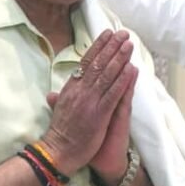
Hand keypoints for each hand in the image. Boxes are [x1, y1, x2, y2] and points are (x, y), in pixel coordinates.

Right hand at [41, 30, 135, 174]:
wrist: (58, 152)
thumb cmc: (60, 133)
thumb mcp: (57, 111)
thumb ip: (59, 99)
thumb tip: (53, 93)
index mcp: (71, 88)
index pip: (86, 62)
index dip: (98, 46)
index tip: (108, 34)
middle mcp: (80, 91)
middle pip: (98, 63)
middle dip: (112, 47)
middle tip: (123, 33)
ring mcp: (90, 101)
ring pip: (107, 74)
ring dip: (119, 58)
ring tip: (129, 44)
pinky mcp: (99, 114)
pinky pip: (113, 93)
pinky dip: (122, 80)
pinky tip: (130, 69)